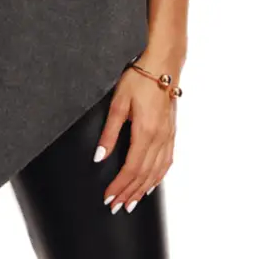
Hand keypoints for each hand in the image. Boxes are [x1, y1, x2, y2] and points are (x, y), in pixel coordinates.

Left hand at [94, 59, 177, 212]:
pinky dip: (158, 177)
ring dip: (143, 190)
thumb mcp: (118, 102)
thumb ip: (109, 132)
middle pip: (144, 175)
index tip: (108, 198)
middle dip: (129, 193)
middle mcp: (160, 138)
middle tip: (117, 207)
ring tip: (132, 203)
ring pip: (157, 172)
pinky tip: (152, 183)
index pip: (131, 168)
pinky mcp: (172, 132)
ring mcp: (168, 136)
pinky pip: (167, 162)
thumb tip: (99, 157)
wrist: (163, 65)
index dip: (120, 186)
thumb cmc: (139, 79)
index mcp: (145, 132)